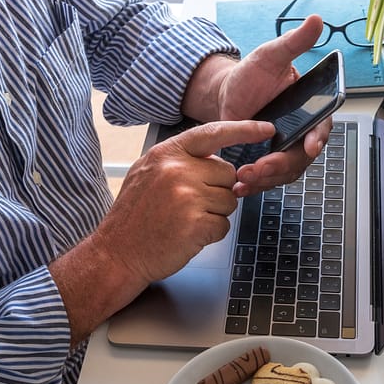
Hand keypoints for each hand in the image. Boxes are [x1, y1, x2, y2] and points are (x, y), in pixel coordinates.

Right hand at [50, 121, 273, 343]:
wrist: (116, 254)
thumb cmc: (134, 217)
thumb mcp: (147, 173)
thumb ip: (180, 161)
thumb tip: (214, 159)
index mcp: (167, 154)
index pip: (213, 133)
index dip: (244, 130)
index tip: (266, 129)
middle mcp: (178, 170)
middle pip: (228, 173)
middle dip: (218, 190)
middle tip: (190, 205)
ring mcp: (188, 196)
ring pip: (230, 201)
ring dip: (214, 214)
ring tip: (184, 220)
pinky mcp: (197, 223)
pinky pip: (224, 225)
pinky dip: (211, 233)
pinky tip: (187, 235)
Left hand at [217, 15, 332, 195]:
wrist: (226, 94)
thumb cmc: (251, 75)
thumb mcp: (270, 55)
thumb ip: (294, 43)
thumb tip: (316, 21)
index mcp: (309, 109)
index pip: (321, 127)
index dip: (318, 138)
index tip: (310, 145)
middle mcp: (300, 133)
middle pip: (301, 158)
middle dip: (282, 165)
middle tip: (262, 166)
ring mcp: (283, 149)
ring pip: (285, 173)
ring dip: (268, 179)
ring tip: (246, 177)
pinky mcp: (265, 161)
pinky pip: (267, 179)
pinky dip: (256, 185)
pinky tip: (241, 186)